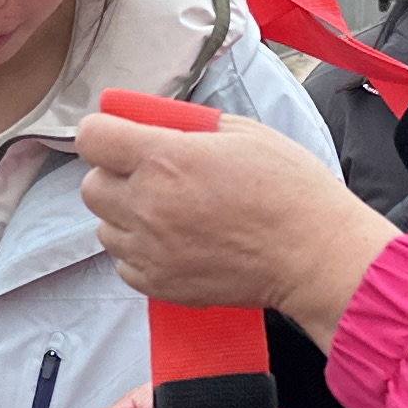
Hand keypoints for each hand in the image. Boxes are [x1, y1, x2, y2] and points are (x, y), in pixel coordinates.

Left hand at [72, 111, 396, 345]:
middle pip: (90, 185)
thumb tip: (154, 123)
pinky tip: (176, 243)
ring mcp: (150, 250)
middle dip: (115, 175)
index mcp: (165, 159)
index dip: (106, 133)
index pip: (91, 136)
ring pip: (104, 227)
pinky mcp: (159, 285)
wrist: (316, 255)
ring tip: (168, 213)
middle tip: (153, 176)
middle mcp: (148, 204)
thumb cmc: (290, 189)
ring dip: (126, 216)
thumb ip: (187, 125)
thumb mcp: (242, 132)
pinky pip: (124, 264)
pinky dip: (141, 253)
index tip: (123, 137)